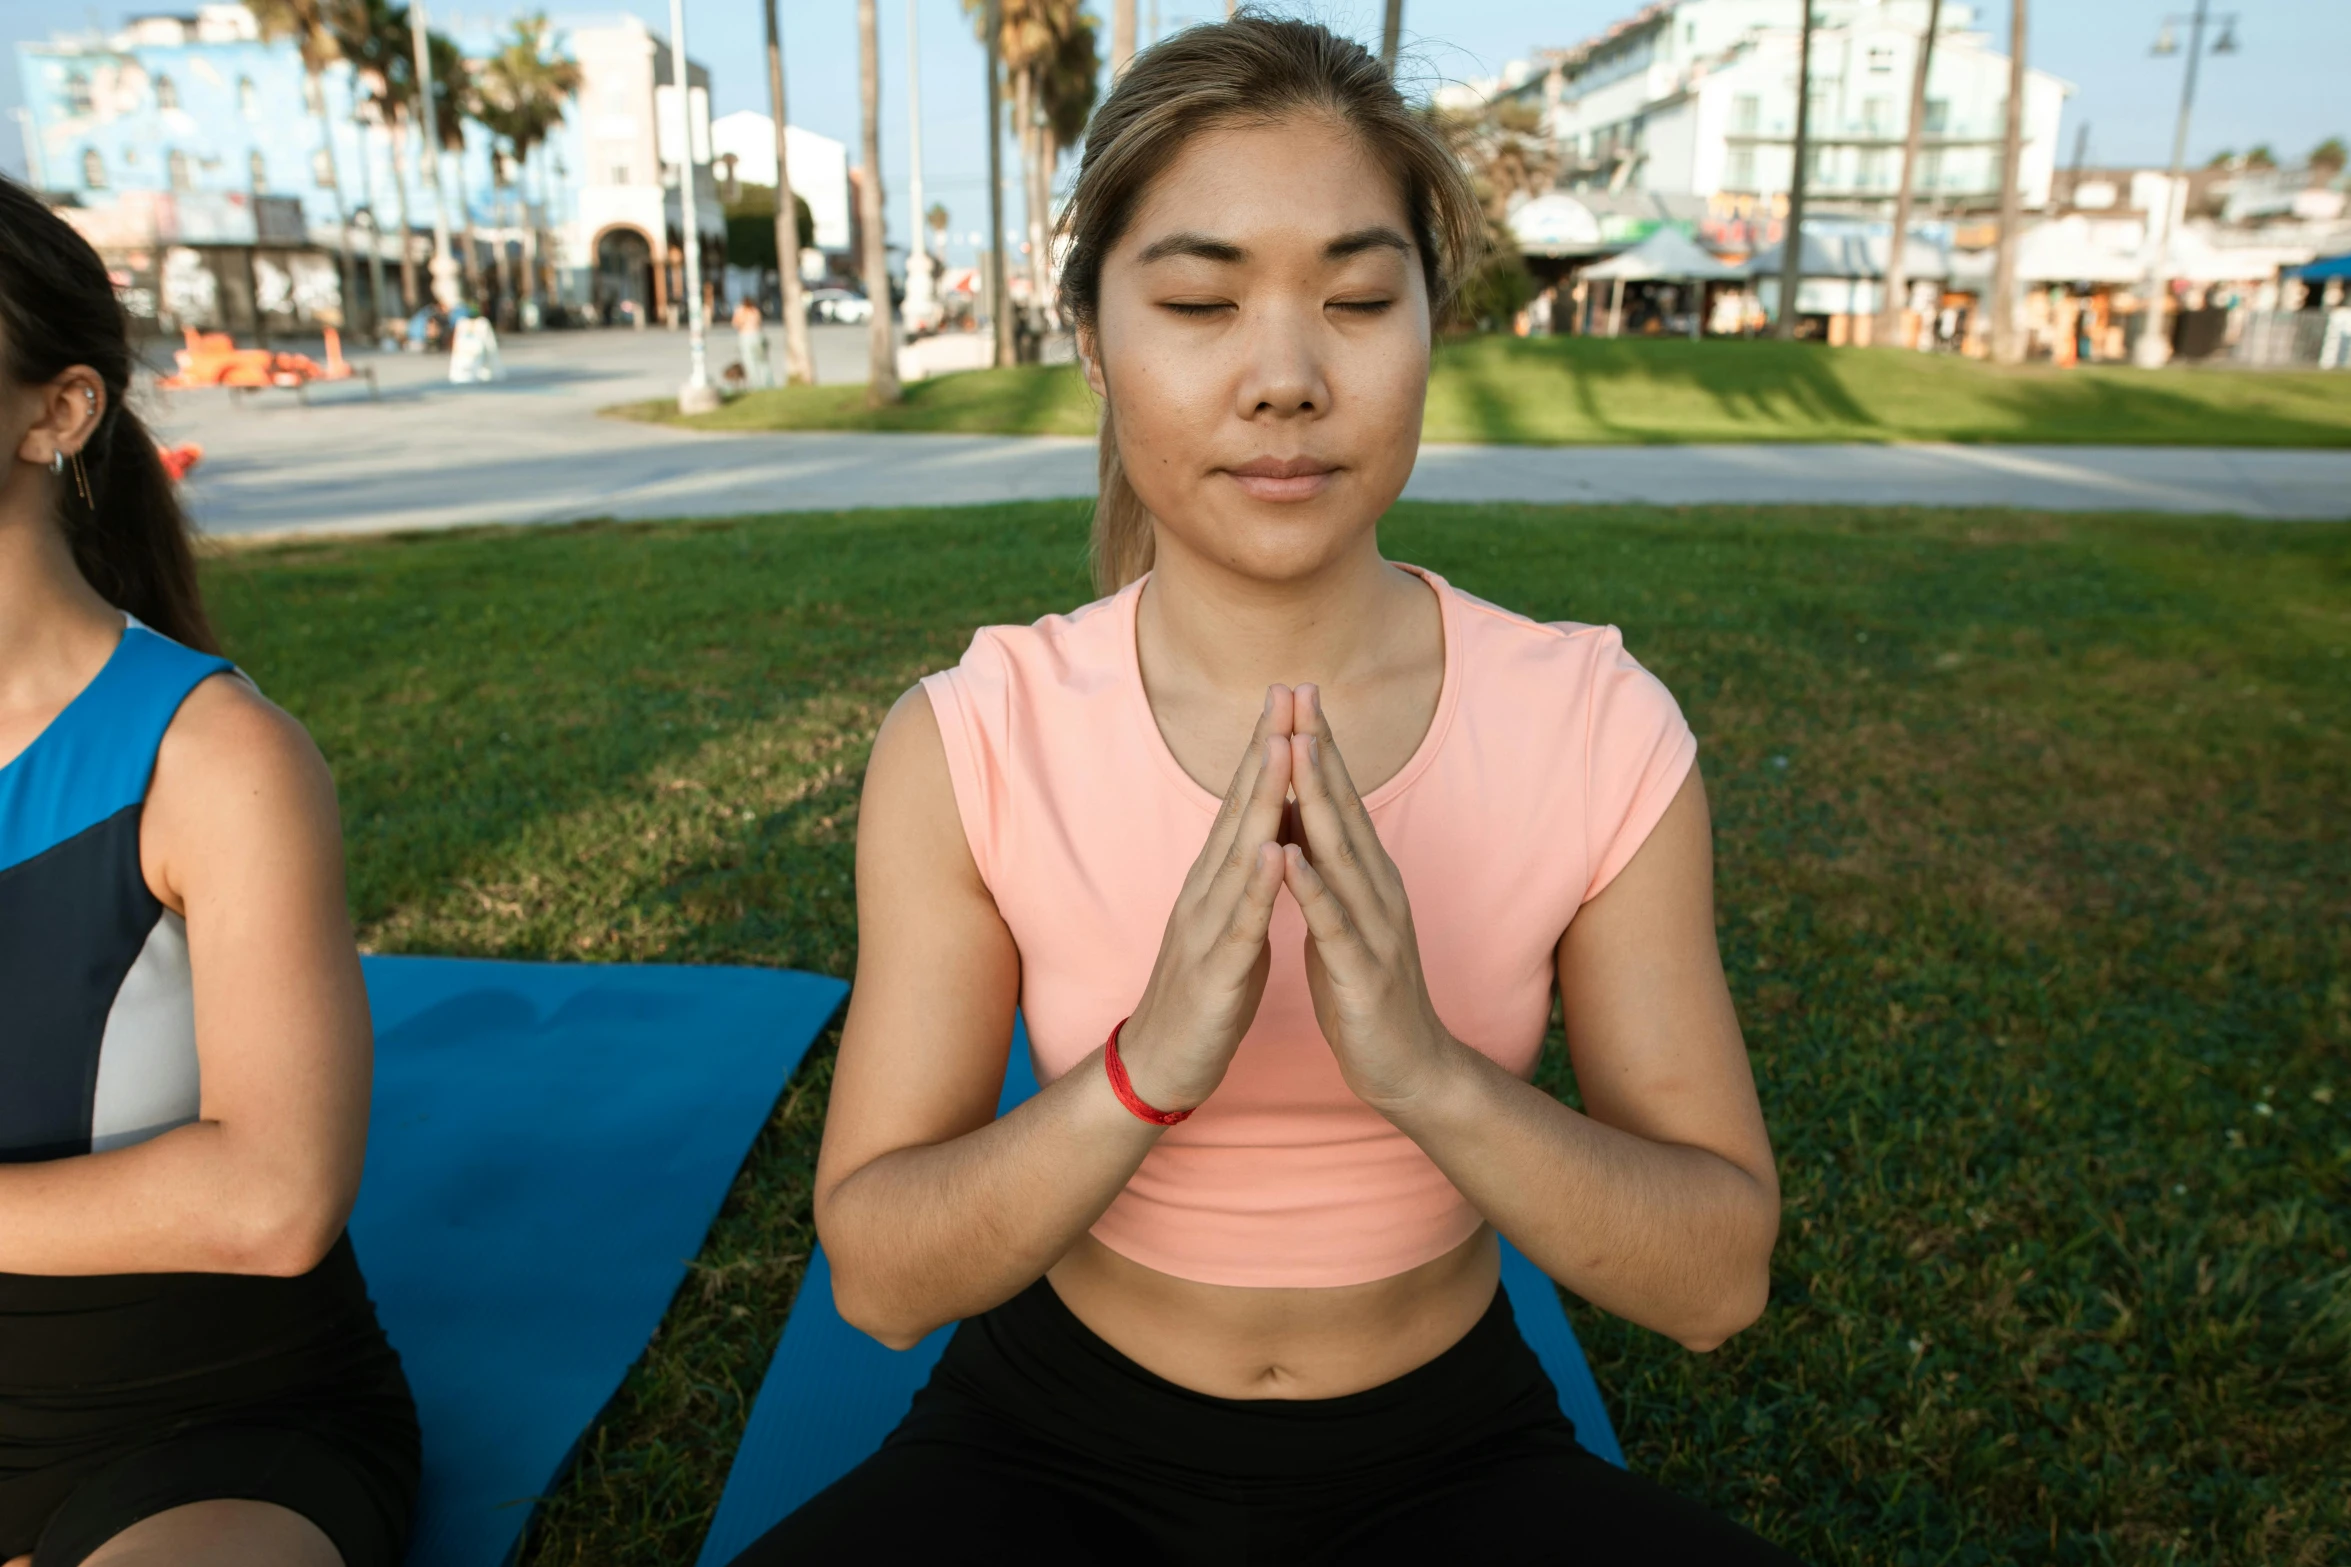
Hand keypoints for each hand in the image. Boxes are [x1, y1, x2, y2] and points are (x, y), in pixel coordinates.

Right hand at [1116, 688, 1296, 1111]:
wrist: (1162, 1063)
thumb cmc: (1206, 992)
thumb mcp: (1232, 921)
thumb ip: (1246, 876)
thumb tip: (1270, 831)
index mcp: (1217, 880)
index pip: (1245, 802)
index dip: (1267, 748)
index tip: (1289, 696)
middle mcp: (1207, 890)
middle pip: (1239, 809)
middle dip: (1265, 749)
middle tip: (1284, 693)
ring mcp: (1207, 928)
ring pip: (1239, 854)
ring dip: (1262, 800)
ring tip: (1285, 750)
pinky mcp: (1215, 972)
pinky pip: (1241, 925)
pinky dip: (1258, 888)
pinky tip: (1275, 854)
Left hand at [1280, 685, 1459, 1114]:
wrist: (1408, 1068)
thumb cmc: (1366, 990)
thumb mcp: (1343, 917)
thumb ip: (1330, 871)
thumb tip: (1306, 823)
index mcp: (1368, 876)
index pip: (1340, 799)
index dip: (1319, 744)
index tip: (1297, 693)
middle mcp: (1378, 889)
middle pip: (1345, 808)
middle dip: (1319, 749)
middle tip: (1300, 693)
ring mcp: (1374, 928)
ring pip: (1341, 854)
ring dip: (1316, 800)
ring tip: (1293, 751)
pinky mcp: (1362, 971)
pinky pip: (1332, 923)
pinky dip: (1310, 887)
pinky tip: (1287, 857)